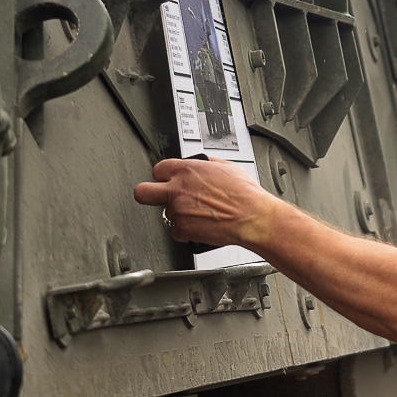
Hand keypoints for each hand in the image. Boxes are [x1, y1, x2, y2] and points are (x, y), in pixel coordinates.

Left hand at [134, 158, 278, 247]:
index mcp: (186, 170)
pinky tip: (202, 226)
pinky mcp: (182, 230)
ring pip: (167, 214)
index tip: (168, 181)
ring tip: (200, 215)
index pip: (158, 170)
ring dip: (180, 215)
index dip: (164, 176)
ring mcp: (178, 211)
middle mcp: (177, 189)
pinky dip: (187, 231)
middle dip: (148, 194)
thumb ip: (206, 164)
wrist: (253, 217)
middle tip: (157, 198)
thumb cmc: (245, 194)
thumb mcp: (227, 166)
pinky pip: (177, 232)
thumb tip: (200, 164)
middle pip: (142, 192)